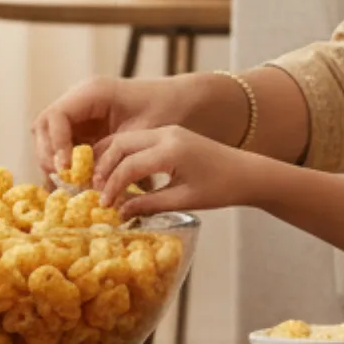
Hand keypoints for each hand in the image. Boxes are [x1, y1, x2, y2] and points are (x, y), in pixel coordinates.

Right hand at [32, 77, 211, 183]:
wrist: (184, 101)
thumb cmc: (168, 111)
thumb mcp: (146, 134)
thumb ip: (120, 157)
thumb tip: (93, 186)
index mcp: (94, 92)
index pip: (56, 117)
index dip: (55, 144)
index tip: (65, 169)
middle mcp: (82, 99)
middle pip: (45, 126)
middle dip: (48, 154)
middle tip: (62, 180)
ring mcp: (82, 112)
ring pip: (50, 136)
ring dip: (54, 160)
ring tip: (68, 185)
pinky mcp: (87, 126)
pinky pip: (65, 144)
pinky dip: (66, 163)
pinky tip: (76, 182)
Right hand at [93, 126, 264, 216]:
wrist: (248, 172)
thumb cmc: (221, 189)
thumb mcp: (184, 200)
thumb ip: (150, 205)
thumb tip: (121, 213)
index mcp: (170, 150)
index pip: (128, 166)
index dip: (112, 186)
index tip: (105, 205)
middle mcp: (166, 133)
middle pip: (119, 144)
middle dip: (103, 167)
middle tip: (94, 190)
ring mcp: (167, 130)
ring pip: (126, 139)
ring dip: (111, 158)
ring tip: (102, 182)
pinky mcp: (170, 133)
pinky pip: (138, 140)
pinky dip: (124, 154)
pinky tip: (120, 173)